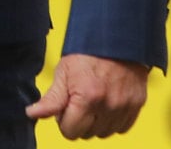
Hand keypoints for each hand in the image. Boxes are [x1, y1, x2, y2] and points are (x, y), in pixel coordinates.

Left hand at [25, 54, 148, 138]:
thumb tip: (32, 114)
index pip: (70, 132)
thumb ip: (51, 99)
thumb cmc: (88, 52)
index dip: (65, 119)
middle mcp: (108, 105)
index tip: (68, 105)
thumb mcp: (64, 72)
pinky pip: (122, 127)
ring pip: (104, 133)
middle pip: (87, 134)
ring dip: (97, 122)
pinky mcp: (138, 104)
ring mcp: (125, 106)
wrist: (118, 36)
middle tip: (81, 98)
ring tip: (95, 99)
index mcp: (88, 97)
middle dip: (80, 120)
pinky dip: (114, 120)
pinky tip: (108, 102)